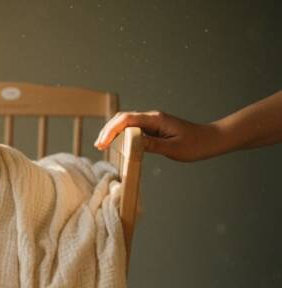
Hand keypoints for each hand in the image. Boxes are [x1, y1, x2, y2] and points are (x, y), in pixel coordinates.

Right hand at [93, 110, 219, 161]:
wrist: (211, 140)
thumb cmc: (196, 144)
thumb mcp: (173, 148)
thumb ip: (151, 145)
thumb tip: (131, 144)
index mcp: (156, 119)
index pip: (127, 120)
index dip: (111, 130)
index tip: (102, 144)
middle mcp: (152, 118)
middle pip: (123, 118)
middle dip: (108, 130)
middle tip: (98, 146)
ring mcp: (152, 122)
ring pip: (126, 123)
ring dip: (113, 132)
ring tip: (103, 146)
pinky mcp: (154, 128)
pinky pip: (133, 129)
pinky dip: (122, 135)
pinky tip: (117, 144)